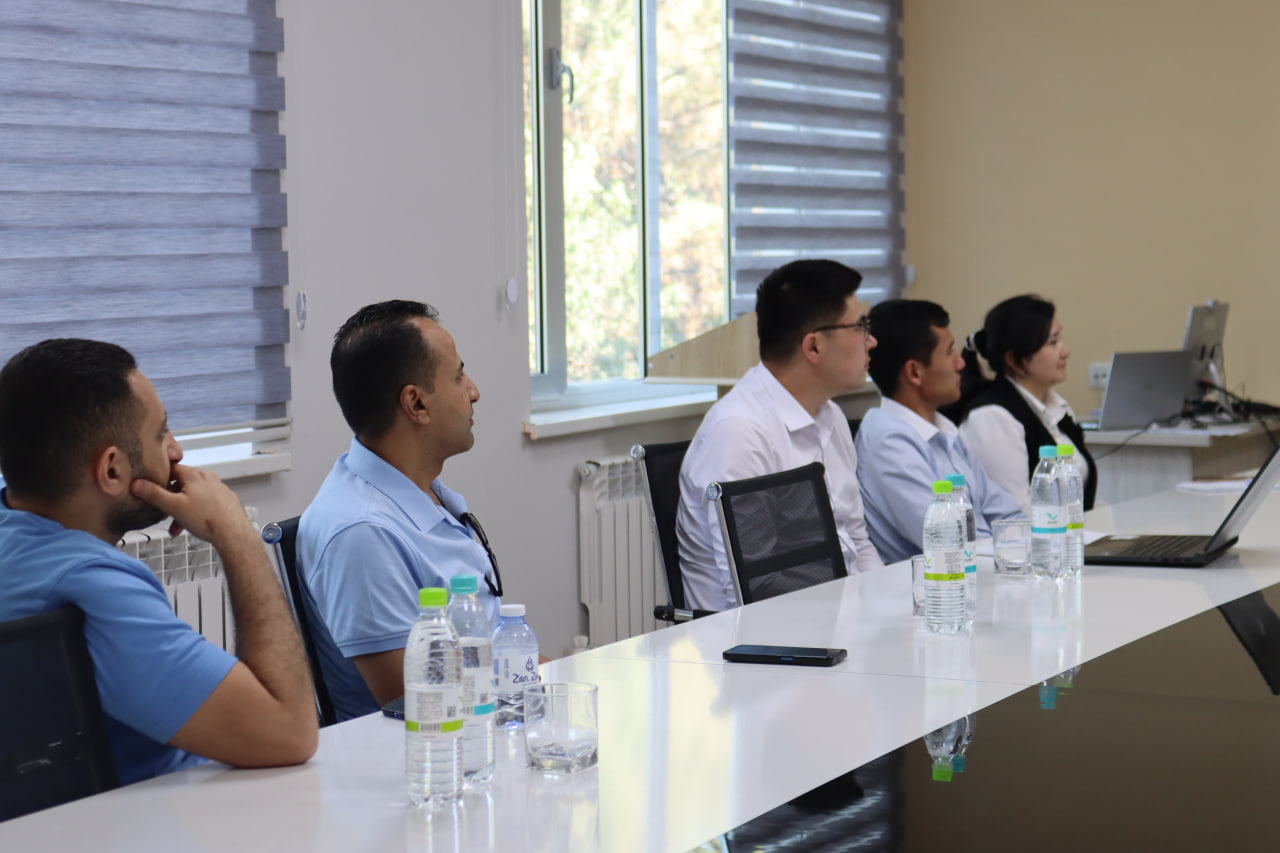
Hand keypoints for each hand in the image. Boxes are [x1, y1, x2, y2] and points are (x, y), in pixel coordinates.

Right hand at [131, 464, 251, 549]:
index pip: (170, 469)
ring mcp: (218, 488)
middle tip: (163, 515)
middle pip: (181, 484)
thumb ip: (154, 494)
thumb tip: (137, 483)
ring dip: (181, 510)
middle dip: (170, 500)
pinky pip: (204, 502)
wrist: (233, 533)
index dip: (158, 479)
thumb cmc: (206, 519)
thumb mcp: (174, 506)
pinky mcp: (224, 499)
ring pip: (192, 496)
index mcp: (194, 475)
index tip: (151, 489)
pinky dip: (196, 512)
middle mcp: (207, 477)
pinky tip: (193, 524)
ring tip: (176, 528)